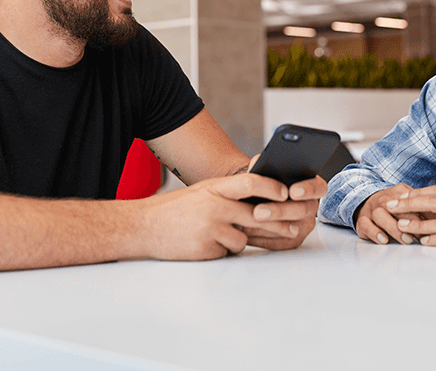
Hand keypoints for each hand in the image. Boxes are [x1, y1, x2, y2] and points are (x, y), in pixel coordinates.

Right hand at [132, 172, 295, 259]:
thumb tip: (259, 200)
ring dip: (238, 240)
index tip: (286, 193)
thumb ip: (228, 194)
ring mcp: (210, 229)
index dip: (271, 187)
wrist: (143, 226)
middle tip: (292, 228)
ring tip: (216, 234)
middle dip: (277, 224)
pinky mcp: (205, 250)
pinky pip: (227, 253)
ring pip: (243, 239)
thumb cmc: (174, 209)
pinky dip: (221, 250)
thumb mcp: (202, 192)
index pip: (250, 182)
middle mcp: (214, 207)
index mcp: (214, 189)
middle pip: (257, 215)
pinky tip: (204, 244)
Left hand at [239, 155, 326, 250]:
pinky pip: (280, 242)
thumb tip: (260, 162)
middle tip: (259, 211)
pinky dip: (263, 238)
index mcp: (311, 186)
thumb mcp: (265, 169)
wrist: (256, 198)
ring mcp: (304, 225)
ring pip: (291, 230)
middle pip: (302, 210)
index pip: (318, 187)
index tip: (292, 191)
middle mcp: (311, 206)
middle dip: (279, 211)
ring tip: (249, 222)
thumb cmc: (265, 182)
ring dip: (268, 227)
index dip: (308, 189)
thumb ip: (265, 164)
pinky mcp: (293, 240)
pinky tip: (248, 231)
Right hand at [355, 184, 435, 244]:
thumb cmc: (395, 208)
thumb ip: (427, 210)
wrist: (367, 202)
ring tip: (406, 240)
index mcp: (400, 193)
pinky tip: (383, 240)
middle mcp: (385, 199)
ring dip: (394, 228)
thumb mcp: (411, 204)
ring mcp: (372, 209)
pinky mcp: (362, 220)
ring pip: (380, 215)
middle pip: (397, 207)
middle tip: (421, 236)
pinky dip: (374, 232)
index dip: (426, 213)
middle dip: (410, 222)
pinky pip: (365, 224)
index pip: (413, 201)